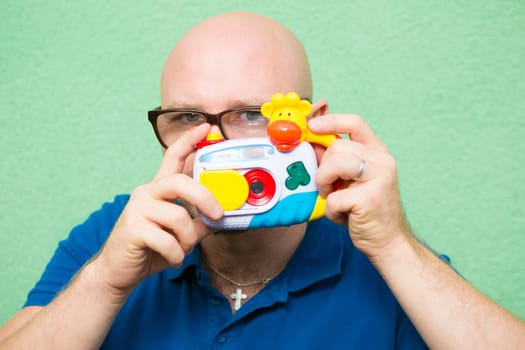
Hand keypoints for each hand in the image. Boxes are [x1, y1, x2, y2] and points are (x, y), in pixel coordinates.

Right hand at [92, 123, 222, 295]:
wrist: (118, 271)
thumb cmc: (151, 249)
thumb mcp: (181, 233)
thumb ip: (199, 220)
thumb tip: (223, 215)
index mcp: (159, 189)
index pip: (173, 157)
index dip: (190, 140)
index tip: (207, 127)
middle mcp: (146, 193)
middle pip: (180, 182)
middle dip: (204, 198)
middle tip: (217, 214)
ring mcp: (137, 209)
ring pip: (178, 217)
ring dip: (188, 239)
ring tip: (183, 249)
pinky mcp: (132, 228)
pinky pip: (167, 240)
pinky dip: (176, 254)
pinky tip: (171, 258)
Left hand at [309, 114, 409, 260]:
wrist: (388, 242)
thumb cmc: (365, 211)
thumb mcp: (350, 181)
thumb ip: (334, 160)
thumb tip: (311, 142)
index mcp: (378, 153)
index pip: (355, 123)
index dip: (330, 121)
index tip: (311, 126)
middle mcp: (382, 161)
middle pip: (337, 147)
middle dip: (323, 168)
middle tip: (329, 188)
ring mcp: (379, 178)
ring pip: (334, 164)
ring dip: (325, 184)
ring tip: (333, 198)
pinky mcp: (370, 198)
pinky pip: (334, 197)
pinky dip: (332, 211)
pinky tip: (344, 216)